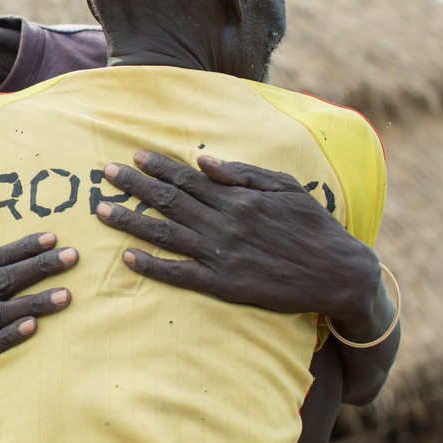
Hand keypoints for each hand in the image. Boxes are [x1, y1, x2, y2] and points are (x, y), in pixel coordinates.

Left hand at [94, 151, 380, 323]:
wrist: (340, 274)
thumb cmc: (315, 227)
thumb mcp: (287, 187)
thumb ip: (244, 173)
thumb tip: (205, 160)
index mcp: (239, 198)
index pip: (188, 178)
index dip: (158, 167)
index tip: (133, 156)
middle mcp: (225, 223)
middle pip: (169, 201)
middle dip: (134, 186)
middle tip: (104, 174)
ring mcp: (223, 255)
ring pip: (166, 234)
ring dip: (131, 222)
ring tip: (101, 211)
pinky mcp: (225, 286)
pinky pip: (181, 275)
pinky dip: (153, 266)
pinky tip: (128, 258)